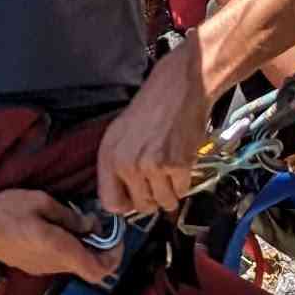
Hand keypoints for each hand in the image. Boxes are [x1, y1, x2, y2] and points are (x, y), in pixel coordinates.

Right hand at [0, 185, 107, 280]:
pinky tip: (57, 228)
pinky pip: (59, 260)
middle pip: (89, 267)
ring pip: (74, 263)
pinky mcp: (32, 265)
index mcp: (60, 250)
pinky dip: (68, 248)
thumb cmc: (3, 213)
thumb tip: (89, 224)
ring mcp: (42, 268)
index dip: (115, 257)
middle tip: (96, 224)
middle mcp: (55, 265)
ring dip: (83, 246)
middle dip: (99, 247)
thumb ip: (69, 215)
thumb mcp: (39, 202)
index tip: (115, 237)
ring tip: (76, 222)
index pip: (99, 270)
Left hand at [93, 48, 214, 221]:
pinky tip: (182, 163)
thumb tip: (120, 201)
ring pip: (164, 202)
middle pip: (141, 206)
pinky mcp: (177, 165)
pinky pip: (182, 191)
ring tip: (171, 172)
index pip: (110, 203)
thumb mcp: (119, 135)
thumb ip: (116, 167)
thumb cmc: (151, 109)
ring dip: (171, 193)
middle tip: (158, 181)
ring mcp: (152, 166)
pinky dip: (185, 182)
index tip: (134, 198)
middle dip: (152, 199)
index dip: (125, 204)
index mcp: (108, 157)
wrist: (179, 88)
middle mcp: (127, 164)